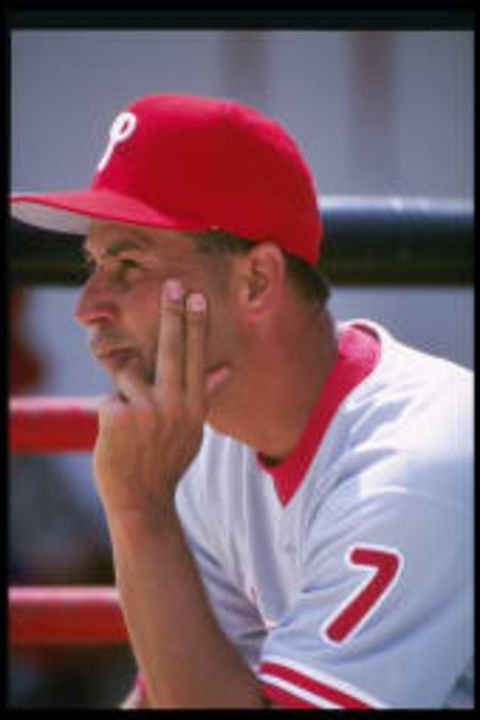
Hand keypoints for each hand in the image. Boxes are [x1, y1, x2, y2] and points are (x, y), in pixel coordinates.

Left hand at [93, 279, 229, 517]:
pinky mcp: (118, 417)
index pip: (196, 357)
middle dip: (172, 314)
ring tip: (131, 427)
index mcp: (194, 407)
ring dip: (125, 393)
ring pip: (128, 374)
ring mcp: (146, 410)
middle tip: (172, 285)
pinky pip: (108, 398)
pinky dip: (109, 414)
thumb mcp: (193, 431)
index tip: (196, 297)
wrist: (141, 499)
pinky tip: (117, 440)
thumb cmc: (165, 462)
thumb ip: (206, 396)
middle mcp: (174, 405)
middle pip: (172, 349)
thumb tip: (226, 368)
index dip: (195, 325)